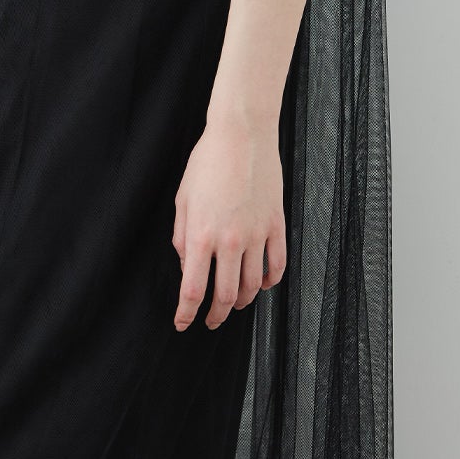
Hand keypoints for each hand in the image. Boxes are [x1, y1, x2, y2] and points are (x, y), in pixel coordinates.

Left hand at [170, 110, 286, 330]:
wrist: (242, 135)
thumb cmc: (208, 162)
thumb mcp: (183, 199)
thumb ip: (182, 236)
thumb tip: (188, 264)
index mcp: (202, 234)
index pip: (193, 290)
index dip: (187, 313)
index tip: (183, 324)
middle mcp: (231, 240)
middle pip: (224, 296)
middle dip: (215, 315)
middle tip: (210, 322)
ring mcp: (257, 234)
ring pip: (252, 285)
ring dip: (241, 301)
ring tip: (233, 304)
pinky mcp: (277, 224)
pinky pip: (277, 264)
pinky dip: (270, 281)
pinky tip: (262, 284)